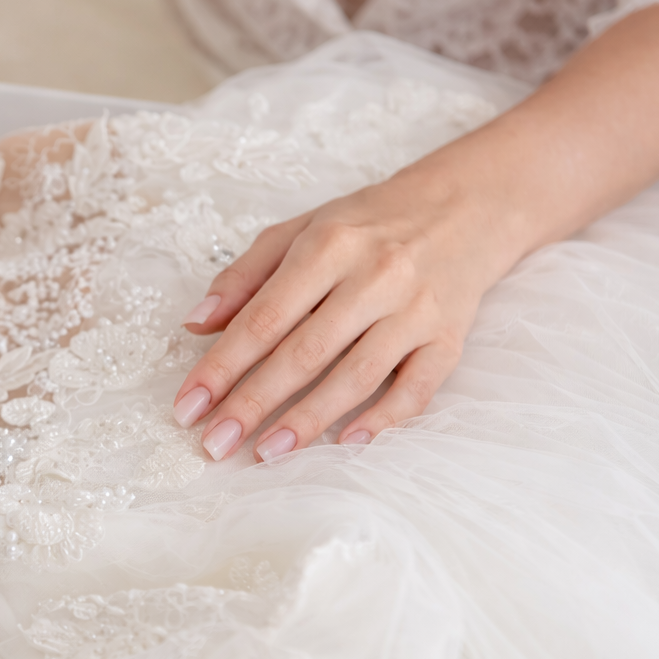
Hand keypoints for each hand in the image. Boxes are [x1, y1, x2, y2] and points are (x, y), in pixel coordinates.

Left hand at [172, 2, 658, 463]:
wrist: (470, 204)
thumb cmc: (370, 222)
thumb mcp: (301, 230)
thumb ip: (244, 277)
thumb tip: (195, 324)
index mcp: (328, 246)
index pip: (263, 318)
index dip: (221, 366)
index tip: (187, 407)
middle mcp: (374, 277)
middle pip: (303, 353)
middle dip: (253, 403)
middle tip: (214, 444)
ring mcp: (417, 310)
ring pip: (356, 376)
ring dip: (308, 420)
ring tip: (265, 453)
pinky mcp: (450, 336)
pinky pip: (416, 388)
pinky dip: (383, 418)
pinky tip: (345, 442)